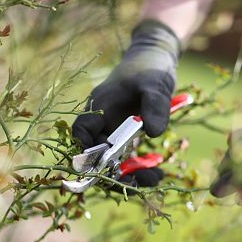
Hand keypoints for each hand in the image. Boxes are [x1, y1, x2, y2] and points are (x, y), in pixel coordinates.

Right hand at [72, 20, 179, 186]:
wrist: (157, 59)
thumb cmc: (151, 67)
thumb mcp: (155, 84)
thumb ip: (154, 105)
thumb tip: (153, 133)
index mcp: (100, 107)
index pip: (82, 132)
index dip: (87, 151)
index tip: (105, 165)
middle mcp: (103, 122)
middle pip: (98, 155)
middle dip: (115, 173)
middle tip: (139, 182)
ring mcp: (115, 131)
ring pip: (114, 162)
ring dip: (131, 175)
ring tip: (155, 178)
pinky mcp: (129, 137)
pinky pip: (129, 159)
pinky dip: (141, 168)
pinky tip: (159, 172)